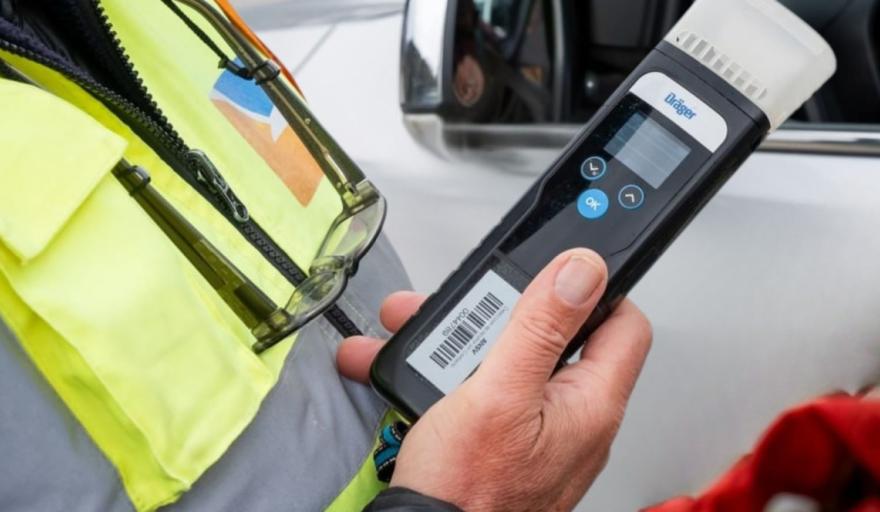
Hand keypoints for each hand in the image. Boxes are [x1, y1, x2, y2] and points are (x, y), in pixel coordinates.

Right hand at [338, 249, 651, 510]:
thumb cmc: (468, 490)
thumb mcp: (499, 391)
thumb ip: (542, 326)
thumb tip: (583, 270)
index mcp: (590, 402)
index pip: (623, 323)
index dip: (593, 288)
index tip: (553, 271)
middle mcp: (572, 417)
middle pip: (554, 336)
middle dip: (500, 311)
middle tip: (464, 309)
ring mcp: (537, 430)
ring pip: (509, 359)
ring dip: (460, 338)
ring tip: (417, 332)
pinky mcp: (504, 440)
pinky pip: (484, 389)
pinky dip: (447, 373)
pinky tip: (409, 367)